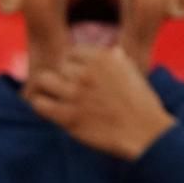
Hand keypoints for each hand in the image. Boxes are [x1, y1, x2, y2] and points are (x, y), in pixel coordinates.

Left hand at [23, 46, 174, 159]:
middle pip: (58, 66)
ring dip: (46, 88)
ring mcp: (76, 94)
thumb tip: (112, 51)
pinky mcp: (68, 116)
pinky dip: (40, 105)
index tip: (76, 76)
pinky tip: (49, 110)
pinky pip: (39, 103)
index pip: (72, 52)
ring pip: (44, 80)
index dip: (72, 65)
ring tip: (53, 97)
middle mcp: (88, 73)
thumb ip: (117, 60)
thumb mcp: (132, 73)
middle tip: (64, 89)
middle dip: (60, 76)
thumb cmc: (140, 103)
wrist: (144, 131)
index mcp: (103, 58)